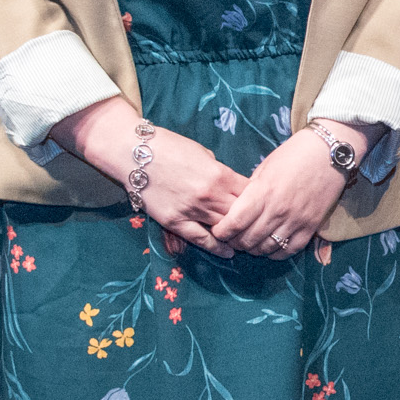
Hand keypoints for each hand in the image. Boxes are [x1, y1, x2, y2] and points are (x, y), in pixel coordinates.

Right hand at [58, 98, 247, 252]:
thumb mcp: (202, 153)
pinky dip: (216, 247)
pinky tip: (228, 252)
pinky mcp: (175, 222)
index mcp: (220, 174)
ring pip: (224, 230)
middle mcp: (209, 195)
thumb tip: (231, 184)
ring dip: (238, 237)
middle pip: (241, 215)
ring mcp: (192, 210)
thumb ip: (219, 171)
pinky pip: (200, 239)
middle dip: (253, 222)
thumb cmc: (169, 147)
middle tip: (262, 230)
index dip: (260, 202)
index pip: (251, 194)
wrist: (134, 152)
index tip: (265, 207)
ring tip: (249, 243)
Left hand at [206, 126, 358, 256]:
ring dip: (254, 249)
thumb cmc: (294, 154)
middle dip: (235, 242)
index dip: (222, 231)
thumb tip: (238, 207)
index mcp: (263, 192)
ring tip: (250, 243)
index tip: (219, 231)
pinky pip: (289, 250)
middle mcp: (278, 210)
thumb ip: (251, 190)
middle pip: (248, 239)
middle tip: (232, 238)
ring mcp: (296, 220)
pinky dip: (276, 253)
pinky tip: (270, 247)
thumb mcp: (265, 167)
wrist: (329, 152)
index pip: (235, 223)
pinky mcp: (311, 227)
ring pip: (266, 248)